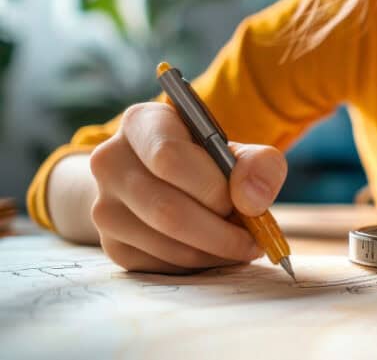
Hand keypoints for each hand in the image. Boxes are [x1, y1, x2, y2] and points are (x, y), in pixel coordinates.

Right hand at [89, 102, 287, 273]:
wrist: (165, 182)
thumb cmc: (208, 162)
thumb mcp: (238, 151)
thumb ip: (259, 165)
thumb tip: (253, 201)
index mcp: (141, 123)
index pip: (169, 156)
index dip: (212, 186)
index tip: (242, 201)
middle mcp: (110, 162)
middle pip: (167, 209)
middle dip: (222, 231)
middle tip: (254, 237)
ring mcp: (104, 207)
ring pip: (166, 242)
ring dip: (216, 252)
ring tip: (242, 244)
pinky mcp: (112, 245)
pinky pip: (162, 265)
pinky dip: (200, 265)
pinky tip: (216, 251)